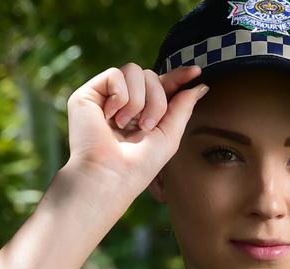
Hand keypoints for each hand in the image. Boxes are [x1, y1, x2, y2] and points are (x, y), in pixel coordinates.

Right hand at [65, 63, 207, 197]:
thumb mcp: (169, 137)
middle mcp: (124, 103)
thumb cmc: (139, 166)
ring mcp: (106, 98)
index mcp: (142, 114)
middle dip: (156, 100)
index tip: (196, 72)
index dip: (177, 77)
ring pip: (134, 70)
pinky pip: (115, 74)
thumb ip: (183, 108)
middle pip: (151, 76)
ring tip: (125, 125)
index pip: (161, 86)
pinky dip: (119, 96)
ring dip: (137, 100)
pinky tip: (110, 118)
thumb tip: (201, 85)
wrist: (110, 175)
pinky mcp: (89, 94)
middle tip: (146, 127)